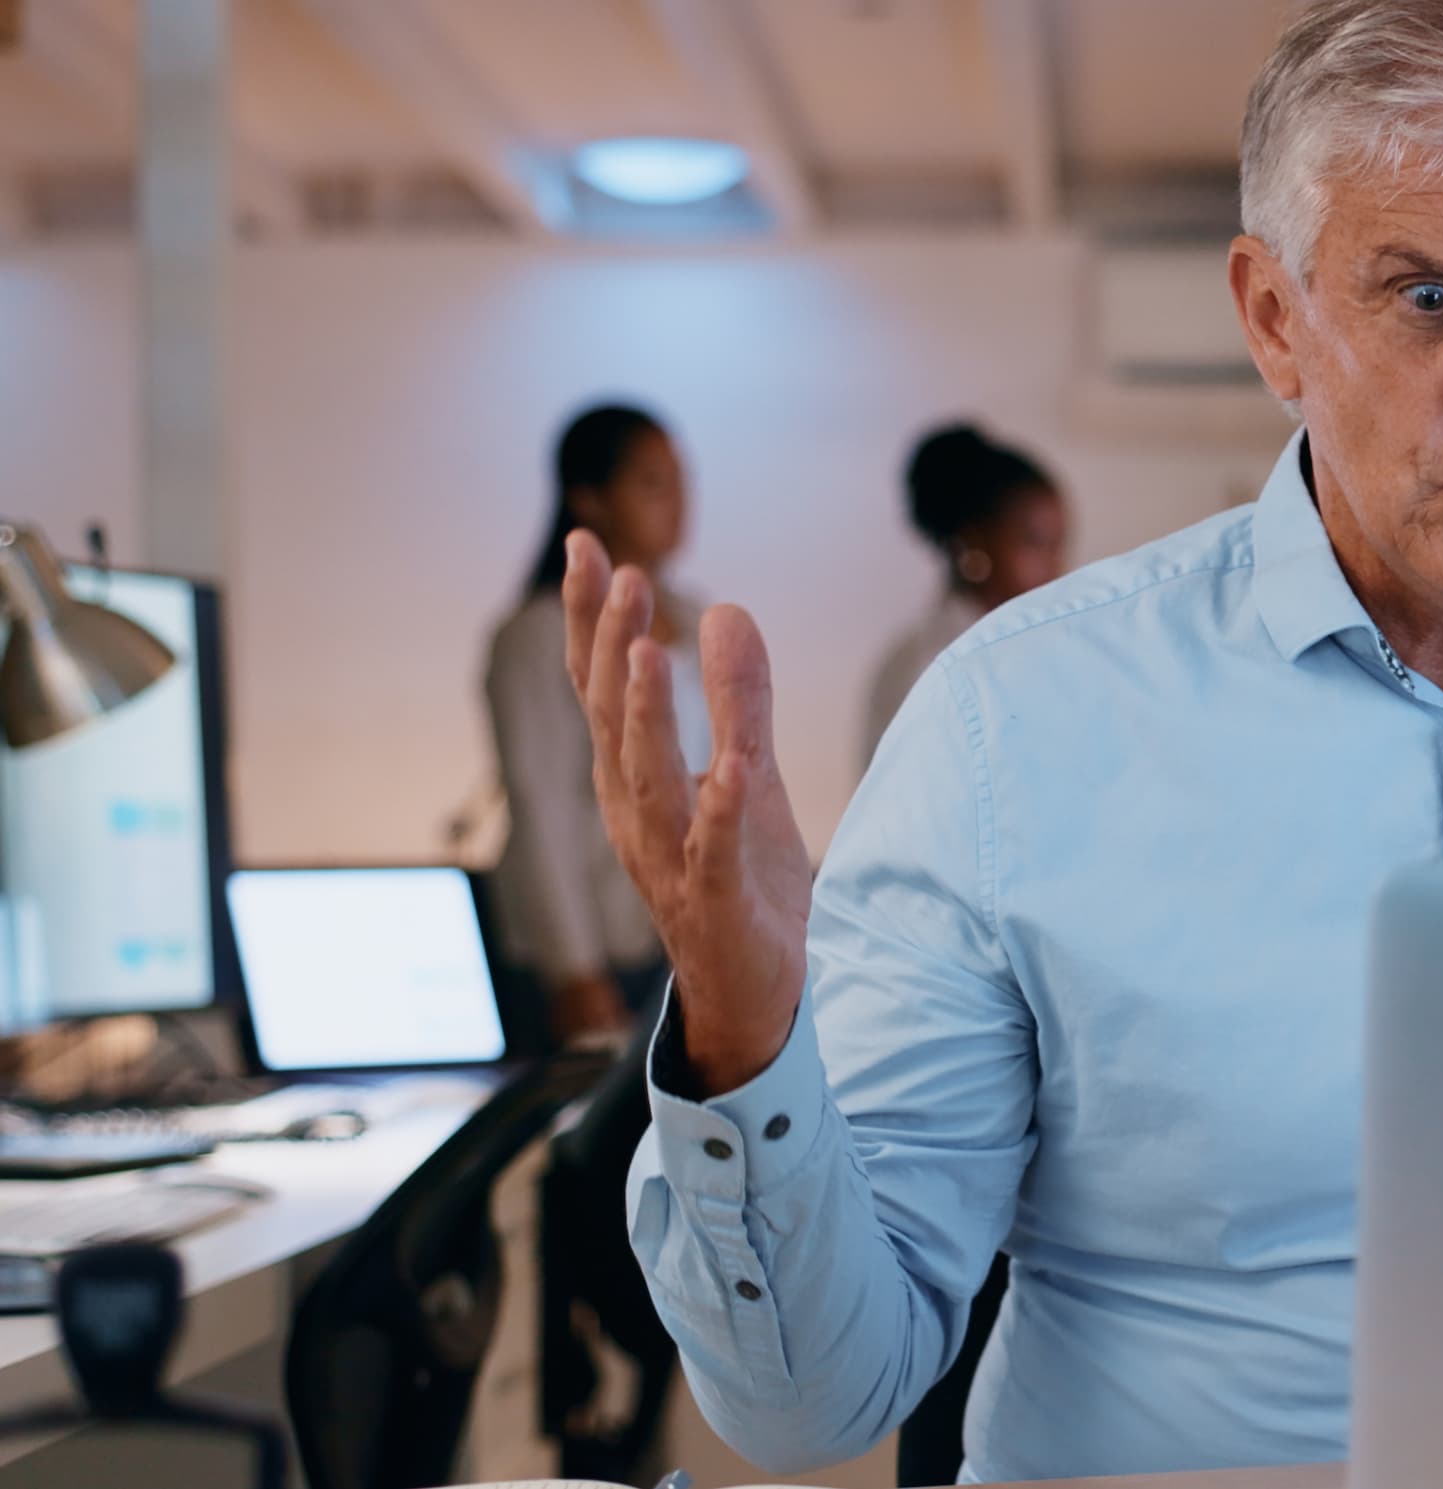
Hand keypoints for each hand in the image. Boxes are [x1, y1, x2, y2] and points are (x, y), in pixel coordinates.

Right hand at [563, 531, 810, 1092]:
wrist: (755, 995)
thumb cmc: (740, 881)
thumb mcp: (748, 775)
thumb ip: (739, 698)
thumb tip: (727, 611)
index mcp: (635, 782)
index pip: (602, 689)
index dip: (591, 620)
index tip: (588, 546)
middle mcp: (637, 817)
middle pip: (612, 722)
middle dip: (610, 648)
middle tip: (622, 575)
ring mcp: (673, 862)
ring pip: (650, 782)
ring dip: (645, 718)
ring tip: (647, 651)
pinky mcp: (720, 903)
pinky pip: (714, 852)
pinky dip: (717, 810)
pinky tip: (730, 770)